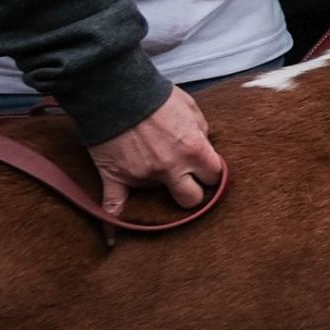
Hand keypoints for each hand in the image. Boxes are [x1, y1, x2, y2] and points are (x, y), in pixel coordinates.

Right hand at [85, 86, 222, 221]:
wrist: (115, 90)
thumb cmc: (156, 96)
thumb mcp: (191, 107)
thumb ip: (200, 130)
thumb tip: (204, 144)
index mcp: (194, 149)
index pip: (216, 177)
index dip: (214, 175)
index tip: (209, 173)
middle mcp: (170, 168)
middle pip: (192, 199)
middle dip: (193, 193)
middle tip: (188, 184)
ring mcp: (142, 176)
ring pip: (157, 201)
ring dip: (158, 192)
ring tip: (155, 183)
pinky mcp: (116, 178)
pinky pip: (113, 207)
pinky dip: (113, 223)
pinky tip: (115, 239)